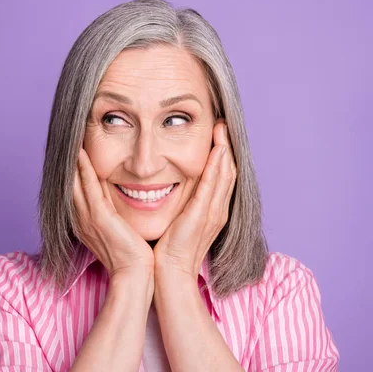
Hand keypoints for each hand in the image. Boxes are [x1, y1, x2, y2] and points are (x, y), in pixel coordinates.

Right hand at [73, 147, 154, 278]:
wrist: (135, 274)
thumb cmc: (132, 257)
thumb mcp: (119, 233)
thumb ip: (115, 217)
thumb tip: (122, 205)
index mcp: (85, 222)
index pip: (75, 191)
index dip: (72, 171)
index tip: (73, 152)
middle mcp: (81, 218)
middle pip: (69, 184)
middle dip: (67, 162)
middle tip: (66, 140)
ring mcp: (88, 217)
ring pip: (75, 182)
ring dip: (72, 160)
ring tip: (71, 139)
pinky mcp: (99, 216)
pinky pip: (88, 186)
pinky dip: (83, 168)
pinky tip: (80, 152)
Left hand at [153, 119, 236, 277]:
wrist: (169, 273)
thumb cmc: (170, 249)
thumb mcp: (179, 220)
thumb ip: (181, 203)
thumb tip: (171, 185)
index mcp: (213, 211)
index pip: (222, 177)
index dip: (222, 154)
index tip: (217, 134)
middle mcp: (218, 210)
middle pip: (228, 171)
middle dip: (226, 146)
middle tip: (222, 123)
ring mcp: (212, 213)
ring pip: (224, 175)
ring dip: (224, 150)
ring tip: (222, 128)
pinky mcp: (202, 216)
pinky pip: (212, 187)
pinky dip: (216, 167)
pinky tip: (217, 150)